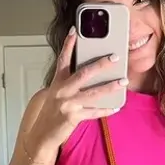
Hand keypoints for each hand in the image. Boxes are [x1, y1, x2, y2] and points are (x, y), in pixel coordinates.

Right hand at [28, 27, 127, 154]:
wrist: (41, 133)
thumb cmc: (50, 112)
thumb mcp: (55, 93)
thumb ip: (68, 83)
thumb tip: (88, 75)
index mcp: (57, 82)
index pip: (63, 59)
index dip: (69, 45)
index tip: (75, 31)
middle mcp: (62, 90)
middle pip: (83, 73)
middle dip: (101, 65)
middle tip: (114, 57)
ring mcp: (68, 103)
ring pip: (93, 93)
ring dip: (110, 87)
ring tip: (123, 82)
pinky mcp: (73, 117)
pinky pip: (94, 112)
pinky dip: (106, 110)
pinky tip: (117, 107)